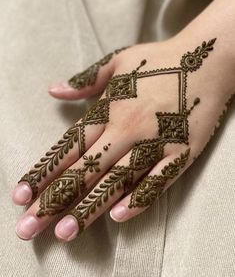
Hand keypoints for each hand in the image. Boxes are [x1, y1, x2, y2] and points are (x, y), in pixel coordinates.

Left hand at [12, 37, 233, 241]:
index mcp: (110, 108)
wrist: (207, 59)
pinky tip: (119, 216)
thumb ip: (85, 80)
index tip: (20, 196)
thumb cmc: (159, 60)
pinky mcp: (182, 152)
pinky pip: (158, 180)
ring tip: (65, 232)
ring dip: (90, 207)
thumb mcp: (118, 62)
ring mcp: (156, 141)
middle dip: (55, 200)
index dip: (43, 173)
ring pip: (117, 179)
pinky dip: (139, 198)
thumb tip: (53, 90)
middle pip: (85, 169)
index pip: (68, 147)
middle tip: (29, 228)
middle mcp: (128, 128)